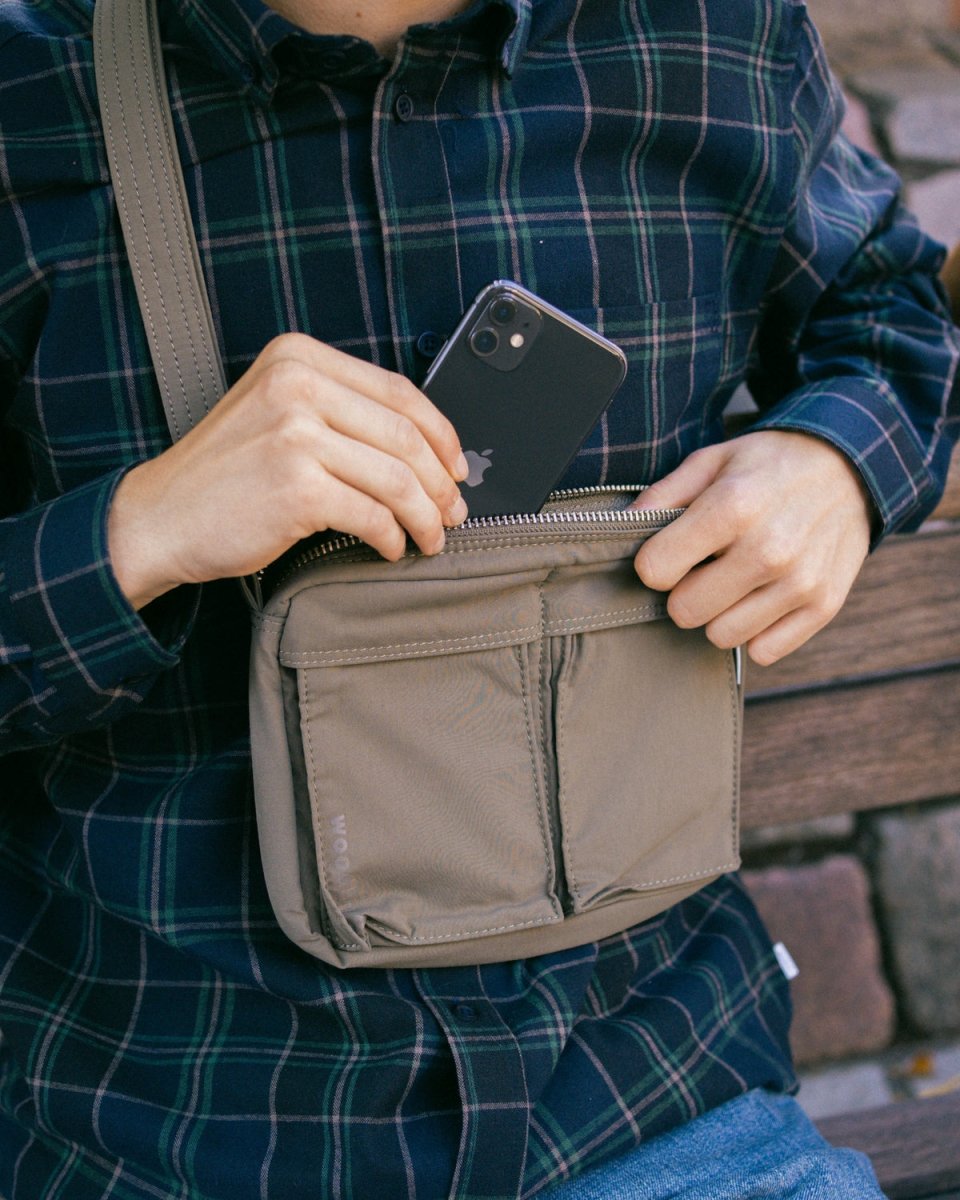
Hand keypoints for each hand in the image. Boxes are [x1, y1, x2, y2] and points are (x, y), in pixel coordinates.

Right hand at [108, 334, 468, 608]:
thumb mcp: (276, 411)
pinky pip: (373, 514)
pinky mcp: (297, 485)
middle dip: (441, 483)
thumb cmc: (224, 474)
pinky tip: (390, 548)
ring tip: (430, 538)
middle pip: (406, 435)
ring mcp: (295, 433)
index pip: (399, 390)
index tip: (456, 466)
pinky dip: (391, 537)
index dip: (441, 434)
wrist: (161, 517)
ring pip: (398, 478)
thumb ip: (339, 409)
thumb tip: (425, 446)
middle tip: (453, 513)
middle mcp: (297, 384)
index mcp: (298, 357)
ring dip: (426, 516)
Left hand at [631, 430, 872, 665]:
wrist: (851, 466)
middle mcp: (768, 550)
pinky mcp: (824, 606)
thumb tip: (625, 527)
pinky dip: (756, 630)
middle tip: (705, 567)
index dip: (656, 562)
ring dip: (720, 613)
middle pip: (685, 611)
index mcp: (733, 507)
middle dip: (685, 591)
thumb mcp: (713, 460)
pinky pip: (763, 651)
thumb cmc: (770, 464)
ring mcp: (800, 582)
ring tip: (736, 579)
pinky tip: (761, 597)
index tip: (672, 551)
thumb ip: (664, 494)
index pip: (655, 571)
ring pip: (722, 636)